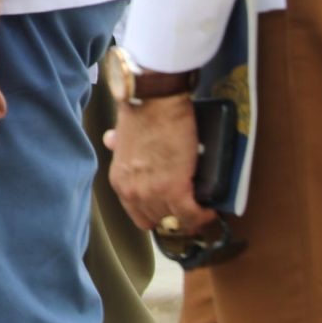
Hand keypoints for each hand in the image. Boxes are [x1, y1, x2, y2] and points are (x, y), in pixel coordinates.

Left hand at [105, 91, 217, 235]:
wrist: (154, 101)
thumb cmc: (141, 111)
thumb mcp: (123, 134)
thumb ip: (119, 145)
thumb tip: (111, 140)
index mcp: (120, 180)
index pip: (138, 214)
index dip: (158, 213)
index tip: (172, 209)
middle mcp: (132, 191)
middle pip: (158, 220)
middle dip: (175, 216)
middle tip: (191, 209)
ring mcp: (152, 193)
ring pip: (176, 221)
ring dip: (191, 217)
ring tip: (202, 208)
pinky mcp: (175, 190)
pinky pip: (192, 215)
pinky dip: (204, 215)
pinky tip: (210, 208)